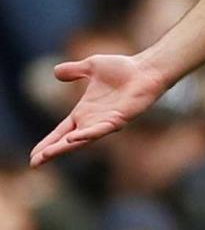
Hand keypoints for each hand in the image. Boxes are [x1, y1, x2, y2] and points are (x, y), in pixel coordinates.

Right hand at [28, 55, 165, 166]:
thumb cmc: (123, 68)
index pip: (61, 131)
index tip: (33, 156)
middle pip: (68, 140)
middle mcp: (93, 120)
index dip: (48, 142)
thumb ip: (74, 70)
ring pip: (82, 139)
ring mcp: (105, 122)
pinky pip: (100, 130)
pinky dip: (87, 134)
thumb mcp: (91, 66)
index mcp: (84, 111)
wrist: (146, 68)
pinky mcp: (118, 119)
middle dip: (52, 151)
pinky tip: (74, 137)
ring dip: (64, 147)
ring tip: (47, 155)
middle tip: (35, 163)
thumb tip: (56, 71)